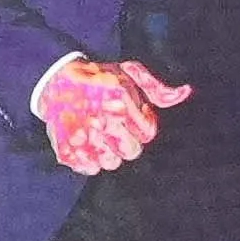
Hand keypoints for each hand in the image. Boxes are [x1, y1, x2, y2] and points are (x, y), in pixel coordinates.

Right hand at [34, 54, 185, 177]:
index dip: (143, 126)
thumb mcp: (129, 73)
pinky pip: (87, 167)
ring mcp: (83, 136)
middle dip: (128, 142)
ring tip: (102, 140)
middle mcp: (103, 120)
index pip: (147, 132)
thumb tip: (185, 92)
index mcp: (121, 102)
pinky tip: (88, 148)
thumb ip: (157, 88)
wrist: (53, 78)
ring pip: (110, 162)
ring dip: (109, 154)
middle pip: (131, 151)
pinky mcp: (66, 146)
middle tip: (117, 131)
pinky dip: (89, 162)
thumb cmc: (97, 77)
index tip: (132, 118)